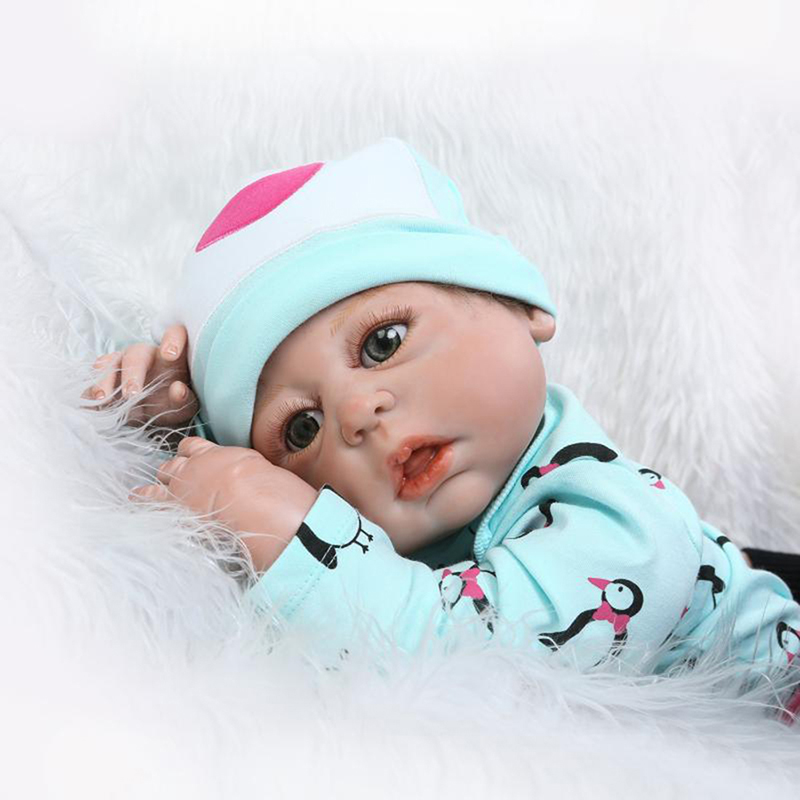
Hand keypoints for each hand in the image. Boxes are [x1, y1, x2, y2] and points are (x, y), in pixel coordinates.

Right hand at [82, 324, 198, 427]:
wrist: (152, 412)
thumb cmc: (172, 402)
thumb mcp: (185, 405)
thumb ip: (184, 398)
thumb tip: (178, 389)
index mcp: (170, 357)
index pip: (174, 335)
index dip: (173, 340)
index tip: (171, 354)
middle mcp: (144, 354)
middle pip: (136, 355)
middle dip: (132, 374)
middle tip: (132, 394)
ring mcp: (121, 363)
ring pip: (110, 363)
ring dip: (105, 380)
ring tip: (102, 398)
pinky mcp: (104, 376)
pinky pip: (94, 378)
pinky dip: (90, 389)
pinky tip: (90, 402)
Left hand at [130, 437, 318, 572]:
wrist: (249, 500)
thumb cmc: (263, 485)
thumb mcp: (256, 467)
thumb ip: (244, 467)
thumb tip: (250, 473)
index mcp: (212, 455)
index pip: (193, 448)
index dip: (190, 453)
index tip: (190, 458)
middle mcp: (191, 469)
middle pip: (172, 465)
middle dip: (171, 471)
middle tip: (171, 477)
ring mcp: (179, 489)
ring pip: (158, 481)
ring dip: (154, 487)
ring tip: (144, 491)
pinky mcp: (172, 508)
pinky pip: (149, 500)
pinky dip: (142, 499)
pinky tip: (135, 500)